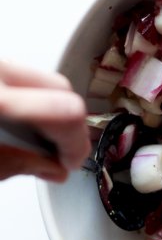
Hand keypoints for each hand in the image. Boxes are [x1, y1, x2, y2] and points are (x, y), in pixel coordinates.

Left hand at [0, 60, 90, 181]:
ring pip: (45, 81)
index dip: (76, 144)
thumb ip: (22, 163)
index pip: (66, 112)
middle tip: (60, 154)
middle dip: (70, 125)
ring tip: (36, 139)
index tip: (71, 162)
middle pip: (62, 89)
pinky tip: (20, 123)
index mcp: (0, 98)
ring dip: (51, 111)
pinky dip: (32, 100)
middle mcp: (1, 72)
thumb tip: (54, 167)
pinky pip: (25, 77)